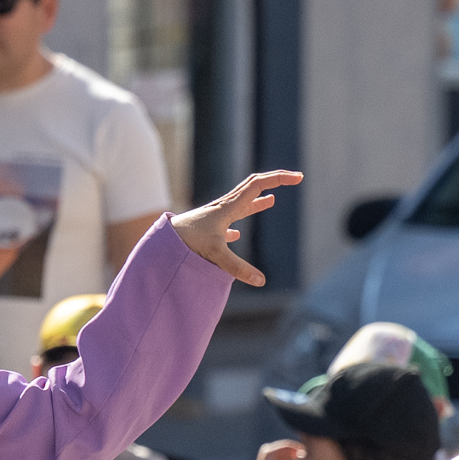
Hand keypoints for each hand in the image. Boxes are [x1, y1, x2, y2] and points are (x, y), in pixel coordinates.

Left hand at [171, 170, 303, 287]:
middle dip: (274, 182)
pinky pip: (226, 222)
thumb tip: (261, 281)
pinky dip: (237, 222)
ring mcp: (214, 217)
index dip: (280, 179)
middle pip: (252, 187)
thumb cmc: (184, 242)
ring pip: (241, 204)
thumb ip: (237, 268)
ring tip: (271, 200)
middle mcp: (223, 207)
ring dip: (257, 200)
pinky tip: (236, 233)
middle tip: (294, 180)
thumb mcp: (214, 254)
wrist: (160, 240)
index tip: (299, 178)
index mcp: (229, 207)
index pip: (259, 184)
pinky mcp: (205, 228)